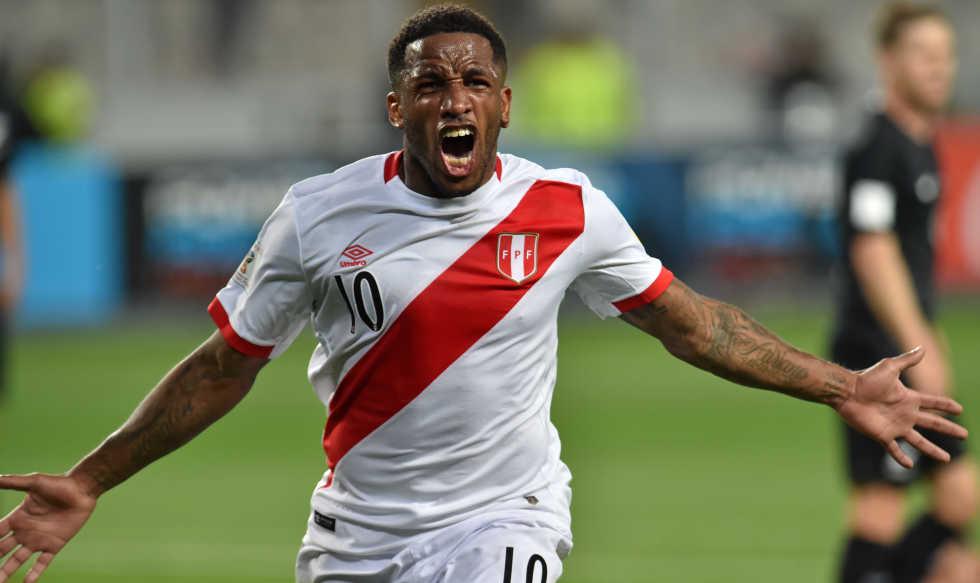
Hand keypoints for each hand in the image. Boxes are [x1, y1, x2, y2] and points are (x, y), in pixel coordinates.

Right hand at [0, 473, 96, 582]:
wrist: (83, 490)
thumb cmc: (59, 484)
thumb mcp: (34, 482)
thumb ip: (12, 482)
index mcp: (17, 518)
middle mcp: (25, 531)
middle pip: (2, 550)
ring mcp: (39, 539)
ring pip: (17, 560)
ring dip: (6, 571)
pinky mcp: (54, 545)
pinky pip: (42, 563)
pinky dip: (34, 573)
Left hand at [835, 347, 966, 467]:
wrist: (847, 392)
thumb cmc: (867, 379)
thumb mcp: (889, 367)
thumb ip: (907, 361)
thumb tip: (923, 348)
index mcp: (909, 399)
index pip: (933, 403)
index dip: (946, 405)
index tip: (959, 409)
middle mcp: (905, 414)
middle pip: (933, 424)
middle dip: (949, 429)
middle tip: (964, 434)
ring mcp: (895, 426)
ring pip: (919, 441)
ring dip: (932, 450)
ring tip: (946, 459)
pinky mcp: (883, 435)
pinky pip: (894, 450)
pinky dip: (901, 457)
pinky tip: (910, 465)